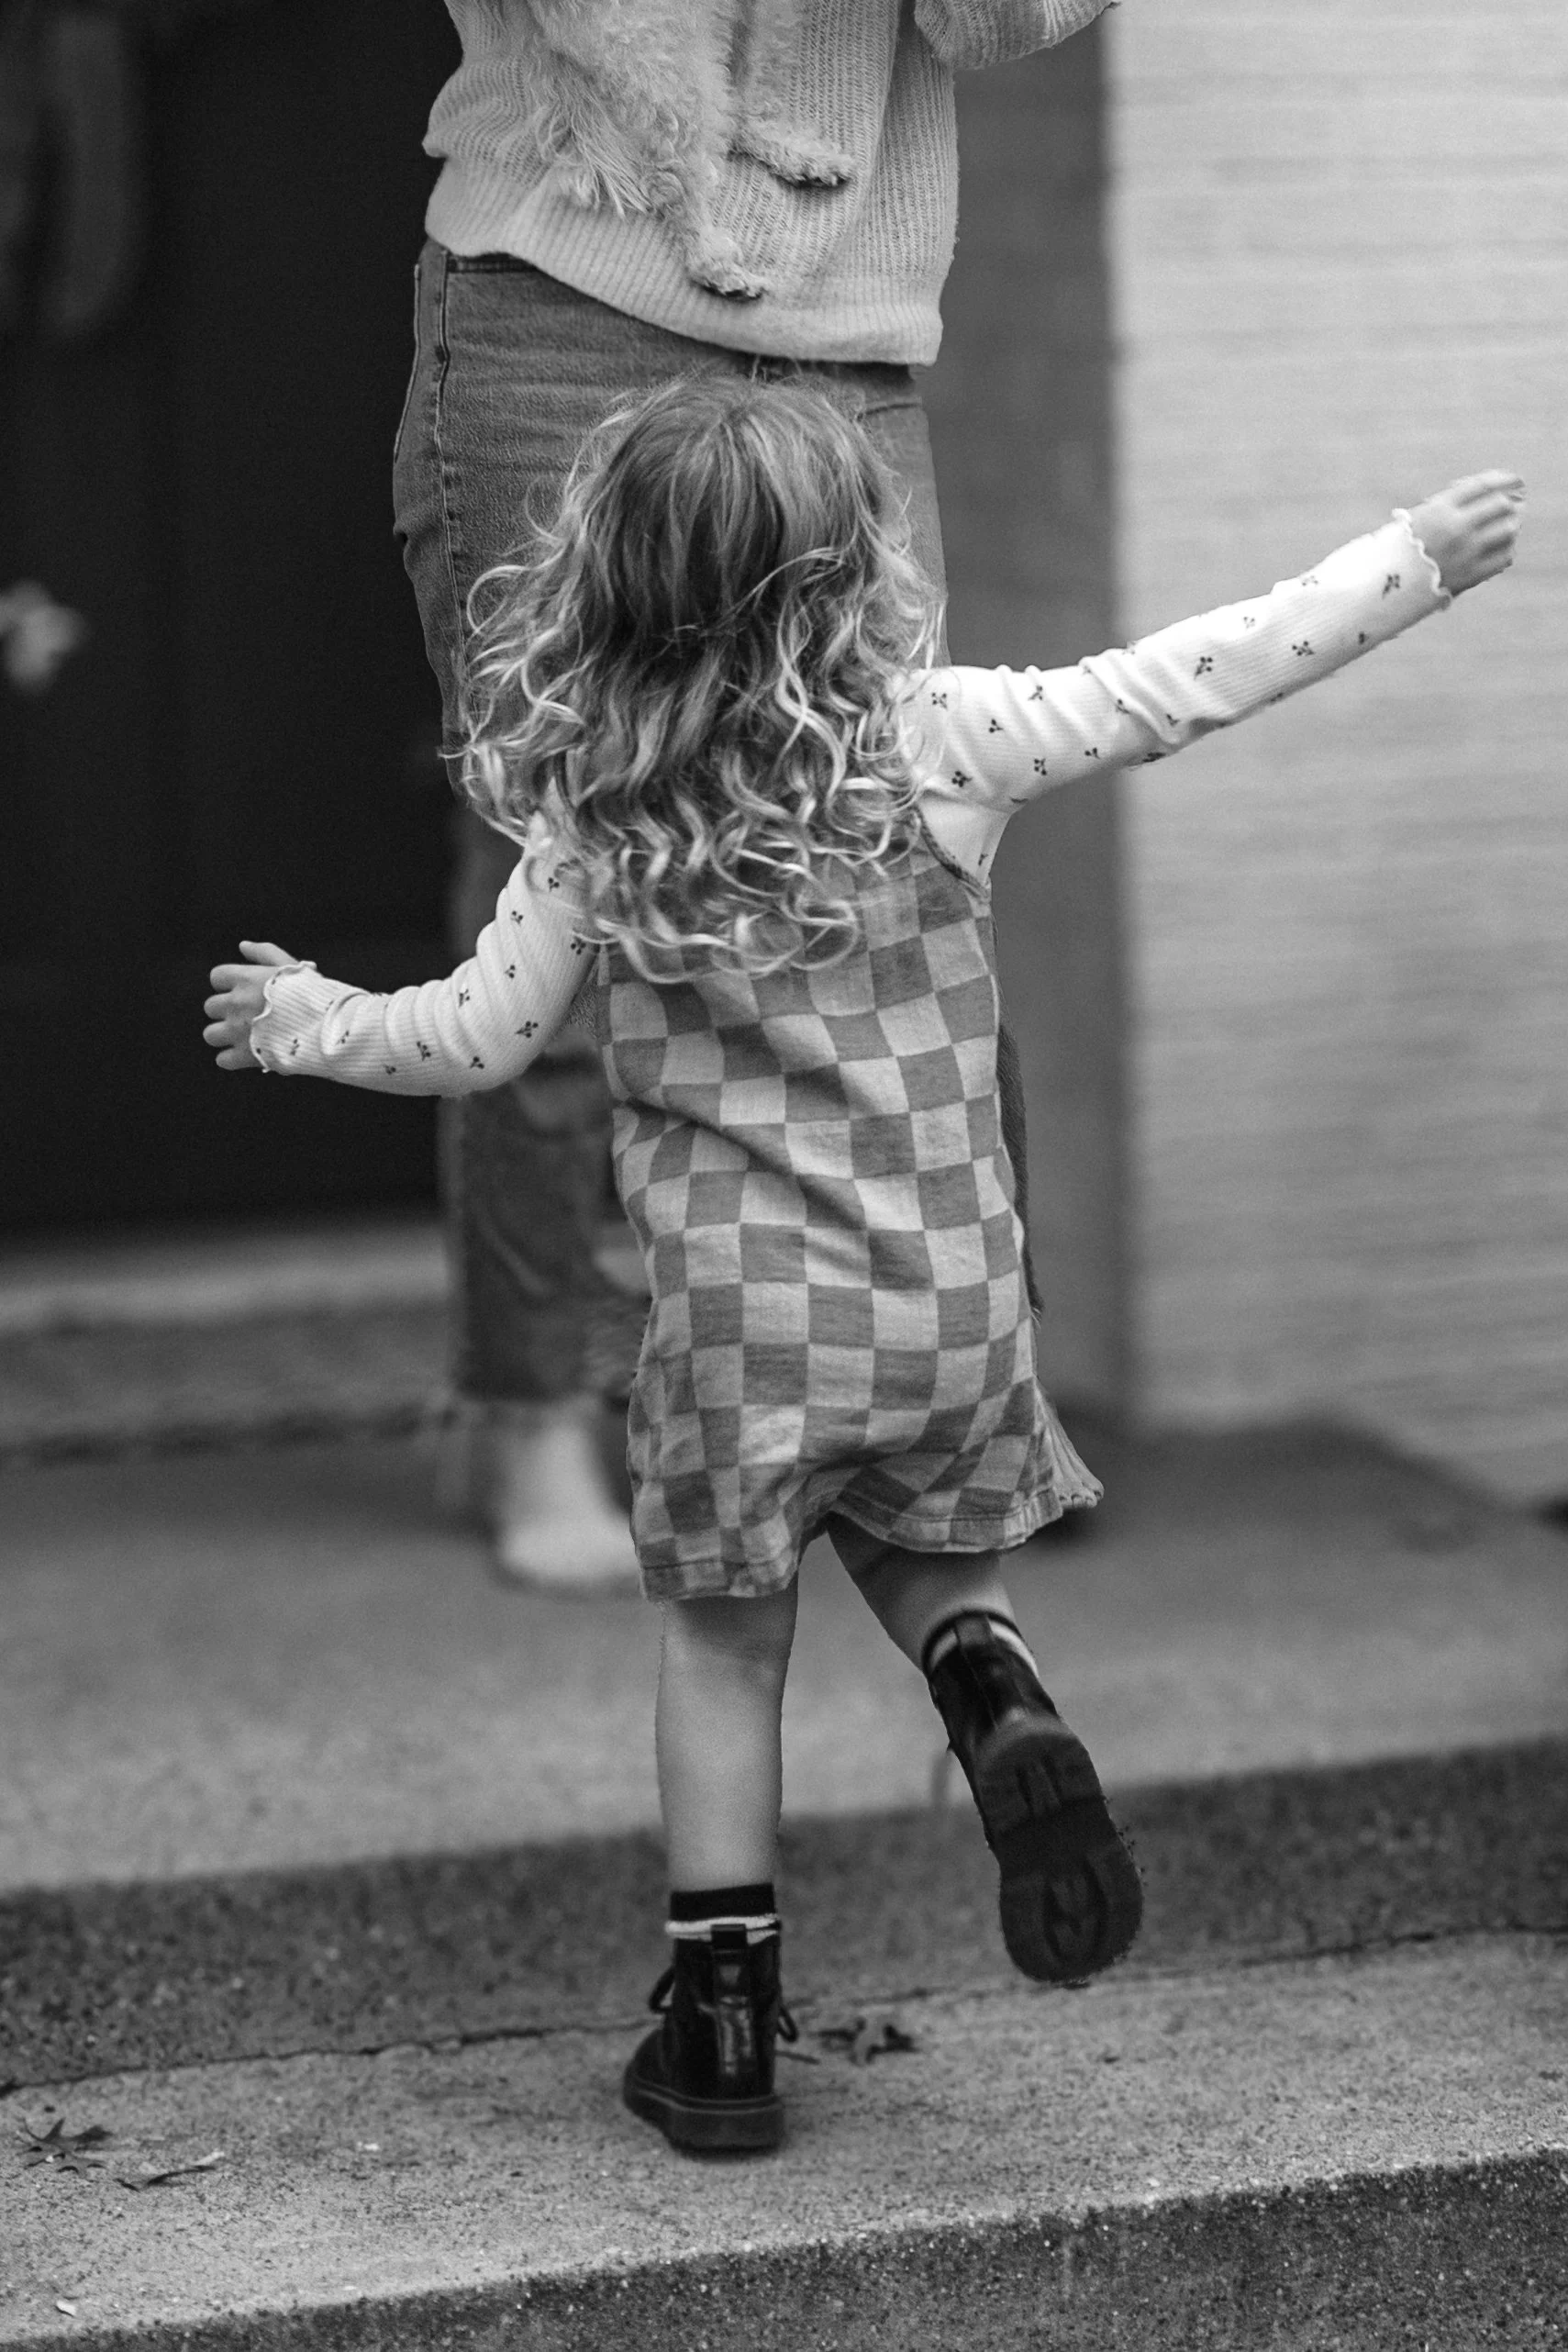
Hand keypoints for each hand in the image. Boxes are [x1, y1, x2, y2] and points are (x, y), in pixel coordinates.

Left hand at [203, 940, 299, 1070]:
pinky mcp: (244, 1055)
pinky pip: (223, 1060)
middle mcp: (236, 1003)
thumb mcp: (290, 965)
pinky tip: (247, 1055)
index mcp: (245, 979)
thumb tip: (243, 946)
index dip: (228, 985)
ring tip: (243, 1037)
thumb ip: (264, 952)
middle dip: (226, 1012)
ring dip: (224, 1036)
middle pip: (210, 1007)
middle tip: (246, 1016)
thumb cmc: (311, 993)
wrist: (326, 1025)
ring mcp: (238, 1031)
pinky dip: (232, 1059)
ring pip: (210, 1034)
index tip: (242, 992)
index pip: (217, 977)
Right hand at [1406, 471, 1523, 596]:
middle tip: (1508, 507)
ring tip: (1506, 528)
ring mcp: (1466, 552)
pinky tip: (1499, 550)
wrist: (1383, 587)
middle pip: (1499, 505)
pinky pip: (1503, 557)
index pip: (1481, 485)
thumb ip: (1447, 506)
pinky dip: (1505, 550)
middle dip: (1506, 504)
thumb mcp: (1416, 519)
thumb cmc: (1397, 550)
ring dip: (1509, 526)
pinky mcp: (1472, 575)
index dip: (1501, 479)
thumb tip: (1482, 497)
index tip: (1512, 479)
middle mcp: (1456, 527)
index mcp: (1439, 509)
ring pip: (1507, 530)